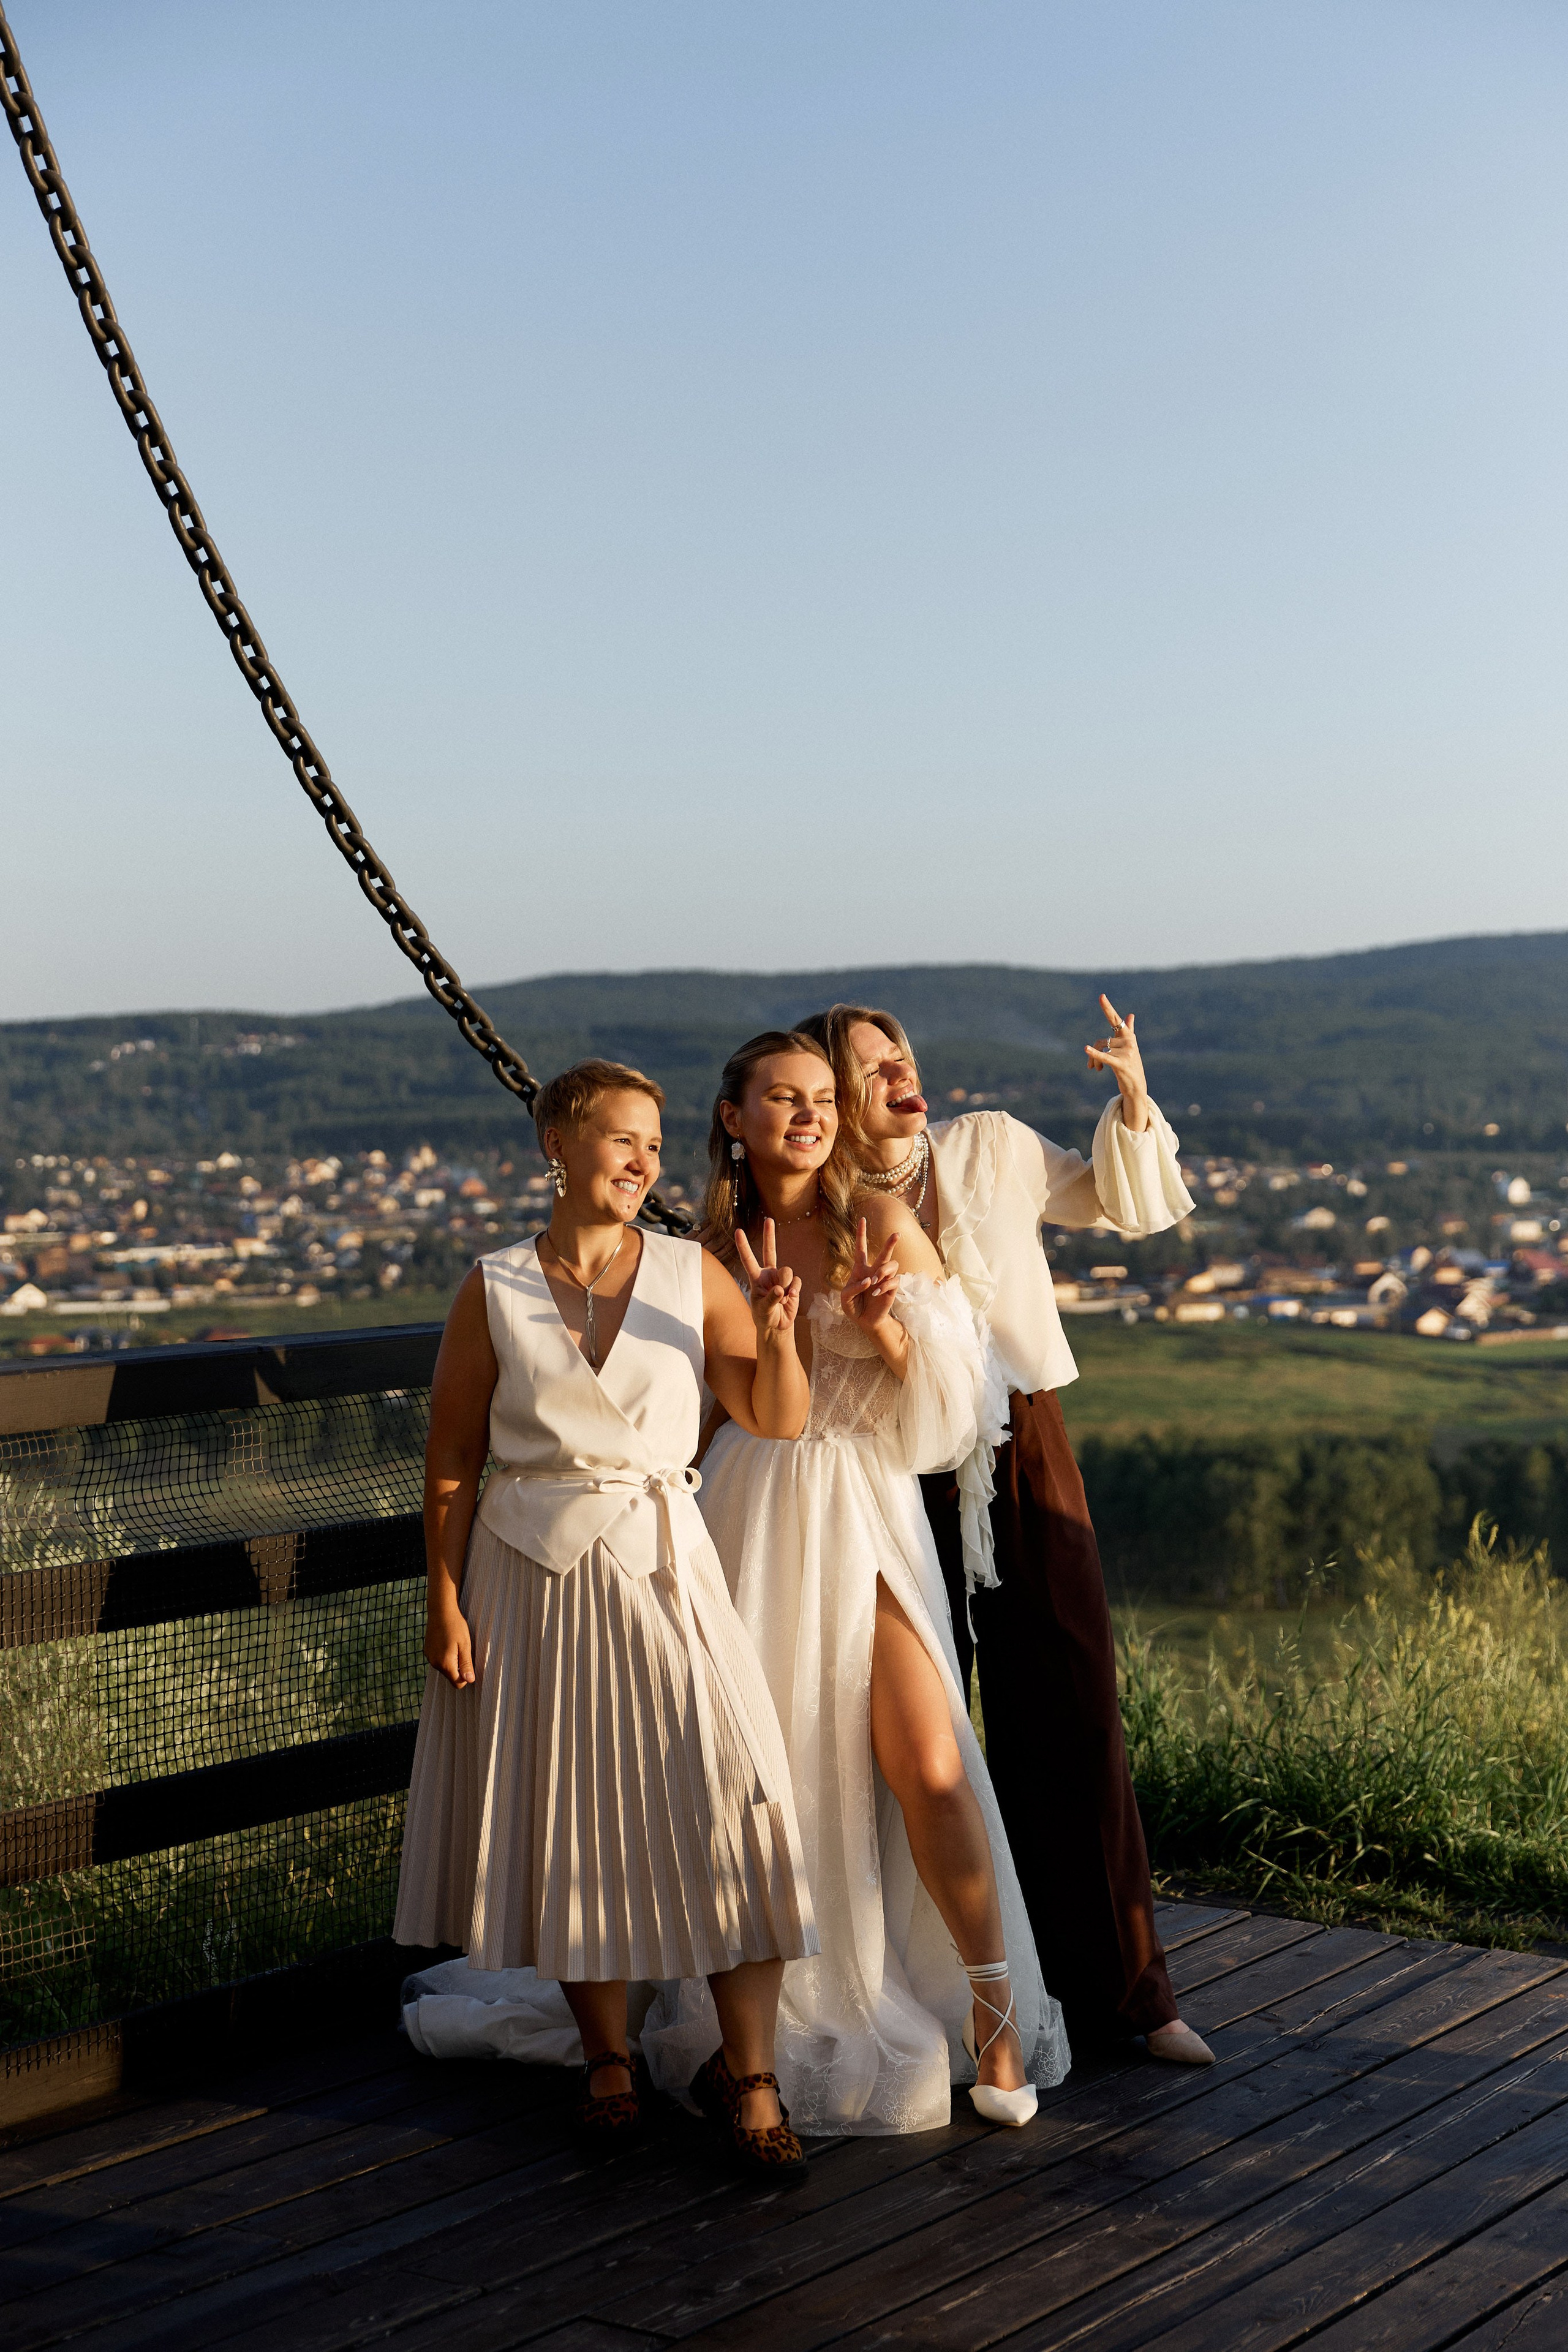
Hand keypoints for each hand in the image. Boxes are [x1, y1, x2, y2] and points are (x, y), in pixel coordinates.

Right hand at [425, 1602, 474, 1689]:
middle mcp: (435, 1663)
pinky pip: (438, 1660)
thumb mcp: (465, 1645)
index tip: (469, 1662)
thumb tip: (470, 1680)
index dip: (466, 1676)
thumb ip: (466, 1664)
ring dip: (452, 1661)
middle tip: (463, 1650)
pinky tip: (448, 1642)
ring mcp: (429, 1657)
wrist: (440, 1610)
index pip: (458, 1683)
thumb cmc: (456, 1626)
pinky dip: (445, 1656)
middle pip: (450, 1676)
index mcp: (445, 1664)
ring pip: (444, 1668)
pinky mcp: (427, 1651)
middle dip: (459, 1668)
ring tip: (455, 1644)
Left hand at [736, 1219, 801, 1341]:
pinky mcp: (793, 1285)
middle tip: (769, 1219)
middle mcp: (769, 1274)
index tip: (738, 1231)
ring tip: (782, 1299)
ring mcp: (782, 1278)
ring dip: (786, 1284)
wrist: (777, 1326)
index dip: (743, 1246)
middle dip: (769, 1235)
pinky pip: (796, 1282)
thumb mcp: (763, 1309)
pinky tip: (790, 1300)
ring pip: (787, 1271)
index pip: (748, 1259)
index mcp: (756, 1278)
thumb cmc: (764, 1316)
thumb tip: (781, 1288)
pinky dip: (794, 1292)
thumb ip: (771, 1298)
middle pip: (769, 1250)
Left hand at [841, 1216, 899, 1329]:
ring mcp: (885, 1280)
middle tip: (896, 1234)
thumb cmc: (853, 1306)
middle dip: (891, 1242)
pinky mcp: (892, 1289)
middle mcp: (874, 1271)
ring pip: (892, 1264)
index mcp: (860, 1269)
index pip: (861, 1248)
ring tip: (875, 1280)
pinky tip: (876, 1293)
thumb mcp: (845, 1298)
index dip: (861, 1233)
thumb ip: (853, 1288)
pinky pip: (894, 1281)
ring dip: (883, 1270)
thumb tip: (869, 1281)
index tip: (862, 1219)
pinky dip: (885, 1285)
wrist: (865, 1321)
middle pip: (885, 1253)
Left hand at [1084, 993, 1148, 1131]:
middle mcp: (1129, 1042)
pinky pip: (1105, 1057)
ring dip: (1094, 1062)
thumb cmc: (1131, 1064)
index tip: (1101, 996)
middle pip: (1101, 1041)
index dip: (1107, 1008)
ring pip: (1101, 1051)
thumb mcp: (1130, 1046)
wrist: (1137, 1086)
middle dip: (1093, 1053)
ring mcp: (1127, 1053)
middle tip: (1091, 1066)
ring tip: (1096, 1070)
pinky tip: (1086, 1049)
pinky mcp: (1122, 1064)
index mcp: (1128, 1036)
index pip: (1116, 1020)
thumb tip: (1131, 1014)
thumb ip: (1129, 1030)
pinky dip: (1095, 1054)